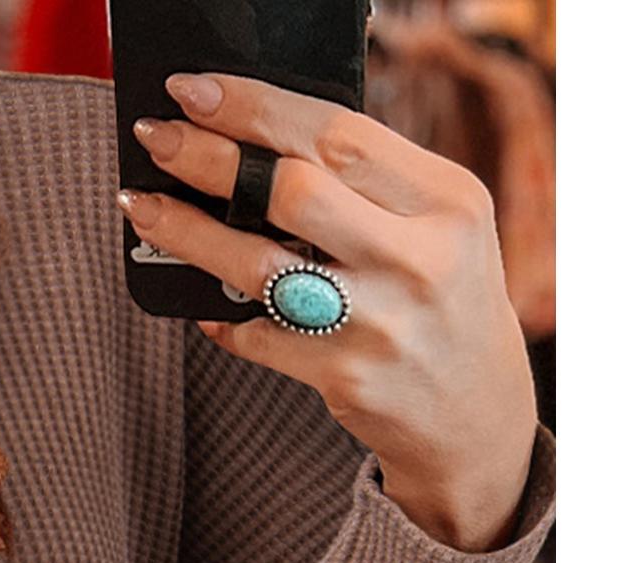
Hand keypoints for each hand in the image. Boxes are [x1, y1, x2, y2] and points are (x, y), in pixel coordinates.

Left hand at [117, 71, 538, 551]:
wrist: (475, 418)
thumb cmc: (444, 304)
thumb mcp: (440, 227)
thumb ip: (371, 185)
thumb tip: (257, 140)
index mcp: (446, 200)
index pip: (339, 133)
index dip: (255, 106)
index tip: (194, 90)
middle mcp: (419, 257)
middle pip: (292, 190)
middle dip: (210, 158)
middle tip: (155, 138)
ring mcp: (380, 323)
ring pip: (260, 264)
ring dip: (187, 233)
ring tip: (141, 207)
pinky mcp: (346, 378)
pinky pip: (257, 336)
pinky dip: (219, 313)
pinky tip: (196, 296)